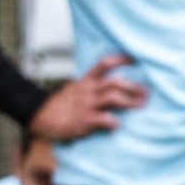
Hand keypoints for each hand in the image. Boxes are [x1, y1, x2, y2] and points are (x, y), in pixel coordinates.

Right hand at [29, 53, 146, 142]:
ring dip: (130, 101)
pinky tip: (117, 124)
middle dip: (133, 86)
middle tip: (146, 92)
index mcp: (85, 81)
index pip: (104, 64)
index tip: (136, 60)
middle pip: (115, 82)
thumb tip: (107, 89)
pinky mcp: (83, 120)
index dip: (121, 60)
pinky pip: (104, 119)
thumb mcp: (72, 90)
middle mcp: (87, 90)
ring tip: (140, 105)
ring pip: (113, 97)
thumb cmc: (57, 106)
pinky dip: (114, 122)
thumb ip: (88, 88)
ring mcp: (85, 105)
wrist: (37, 116)